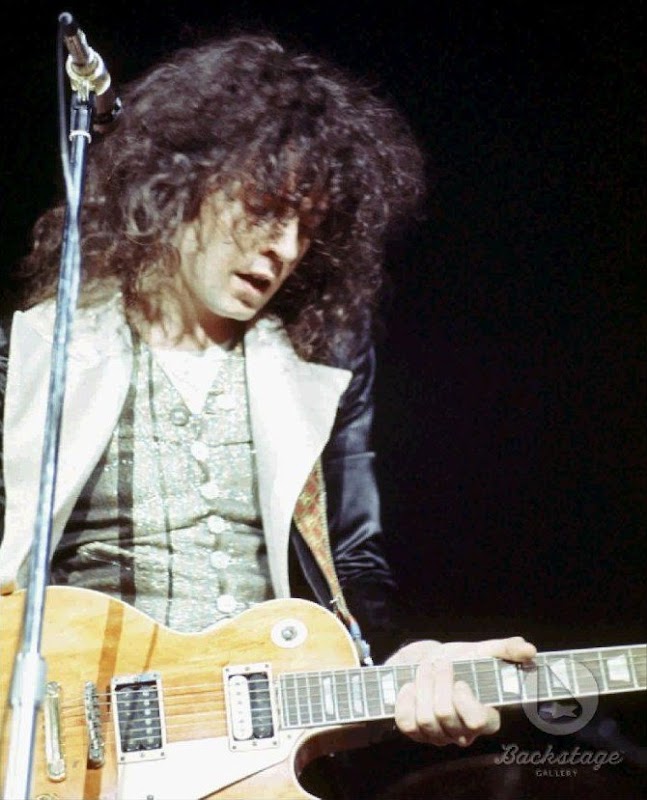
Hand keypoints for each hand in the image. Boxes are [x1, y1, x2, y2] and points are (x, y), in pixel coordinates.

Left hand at [385, 636, 536, 746]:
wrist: (427, 662)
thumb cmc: (460, 660)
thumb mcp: (483, 651)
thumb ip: (507, 650)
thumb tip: (529, 649)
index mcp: (484, 716)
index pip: (480, 722)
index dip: (466, 702)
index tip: (460, 680)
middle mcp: (462, 732)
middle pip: (445, 715)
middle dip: (438, 681)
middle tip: (440, 663)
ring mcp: (438, 735)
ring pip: (425, 719)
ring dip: (422, 685)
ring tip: (426, 669)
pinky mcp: (415, 732)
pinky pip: (406, 722)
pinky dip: (406, 698)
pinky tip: (411, 686)